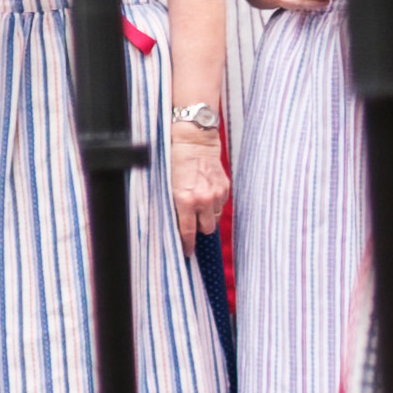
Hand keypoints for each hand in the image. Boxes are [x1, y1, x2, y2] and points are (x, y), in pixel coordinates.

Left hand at [168, 120, 229, 239]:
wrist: (194, 141)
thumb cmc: (175, 160)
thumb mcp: (167, 186)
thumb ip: (174, 206)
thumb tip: (176, 224)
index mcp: (185, 200)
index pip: (188, 232)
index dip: (187, 245)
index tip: (186, 252)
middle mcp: (203, 200)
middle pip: (206, 229)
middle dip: (199, 229)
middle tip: (191, 224)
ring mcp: (217, 194)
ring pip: (215, 218)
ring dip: (207, 216)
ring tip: (198, 206)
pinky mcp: (225, 187)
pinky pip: (221, 205)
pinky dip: (214, 204)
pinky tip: (206, 194)